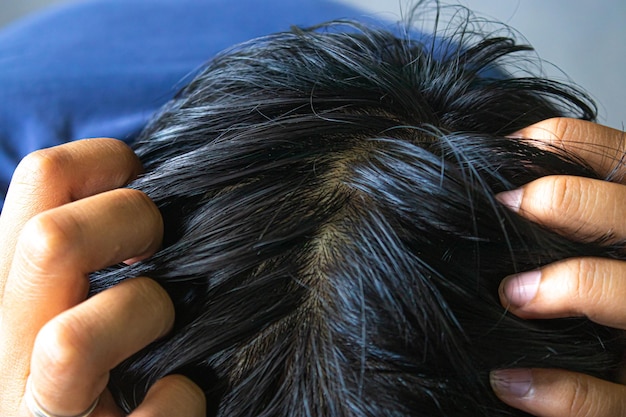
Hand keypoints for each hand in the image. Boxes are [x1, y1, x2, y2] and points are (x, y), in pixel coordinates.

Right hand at [0, 139, 205, 415]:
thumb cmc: (96, 361)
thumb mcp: (76, 291)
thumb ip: (97, 243)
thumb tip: (158, 185)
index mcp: (13, 284)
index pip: (42, 177)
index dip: (110, 163)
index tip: (150, 189)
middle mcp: (7, 340)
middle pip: (47, 240)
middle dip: (131, 225)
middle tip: (158, 252)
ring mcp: (36, 404)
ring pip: (69, 344)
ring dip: (142, 320)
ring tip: (164, 332)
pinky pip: (150, 415)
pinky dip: (179, 402)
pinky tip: (181, 394)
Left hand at [489, 118, 625, 415]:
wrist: (621, 368)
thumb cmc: (599, 301)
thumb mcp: (595, 243)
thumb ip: (569, 215)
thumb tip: (493, 179)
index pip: (617, 158)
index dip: (558, 143)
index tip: (498, 157)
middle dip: (567, 200)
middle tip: (504, 206)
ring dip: (567, 286)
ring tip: (510, 294)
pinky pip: (611, 401)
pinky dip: (559, 389)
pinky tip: (508, 380)